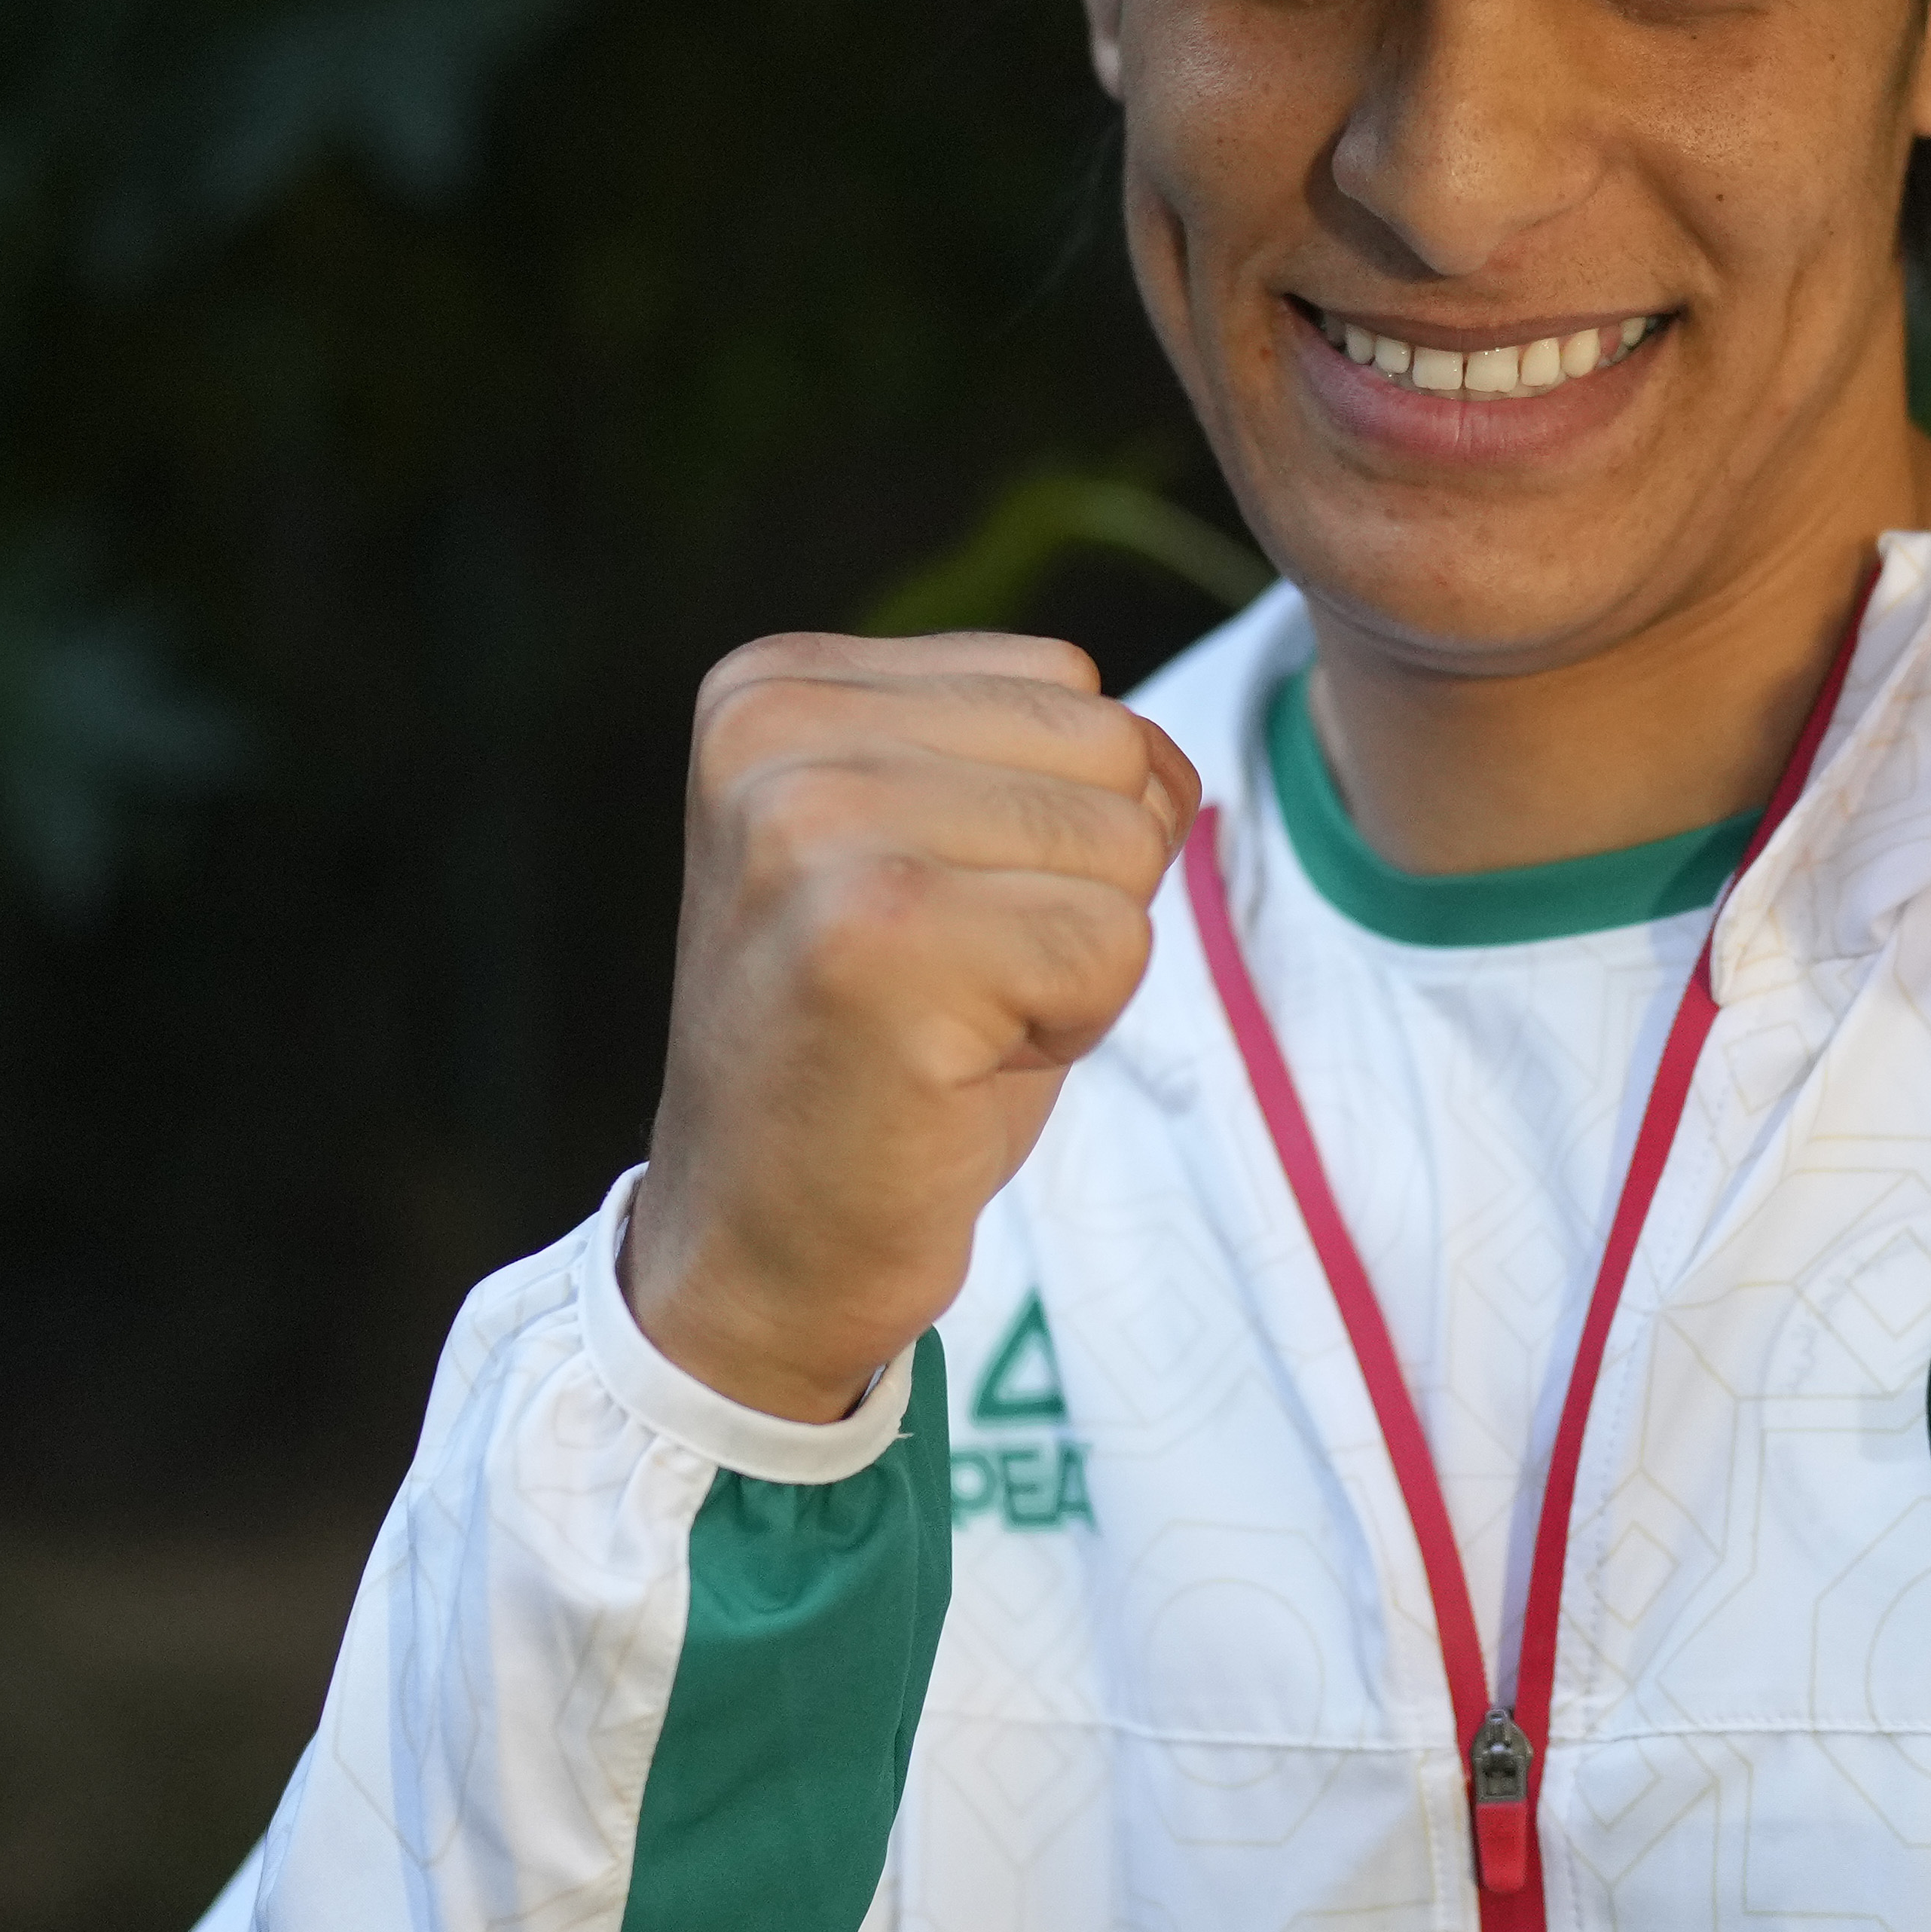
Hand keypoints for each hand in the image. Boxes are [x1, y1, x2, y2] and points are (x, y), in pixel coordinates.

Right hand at [624, 632, 1200, 1423]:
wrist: (759, 1248)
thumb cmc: (878, 1052)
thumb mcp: (929, 851)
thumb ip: (1028, 759)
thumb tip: (1171, 763)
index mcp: (775, 687)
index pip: (1067, 683)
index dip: (1051, 828)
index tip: (928, 923)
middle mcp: (776, 735)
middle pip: (1108, 752)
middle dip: (1076, 888)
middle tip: (948, 985)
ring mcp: (816, 830)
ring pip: (1125, 843)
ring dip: (1077, 960)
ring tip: (949, 1021)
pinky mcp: (877, 942)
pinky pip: (1115, 945)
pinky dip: (1074, 1027)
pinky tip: (955, 1068)